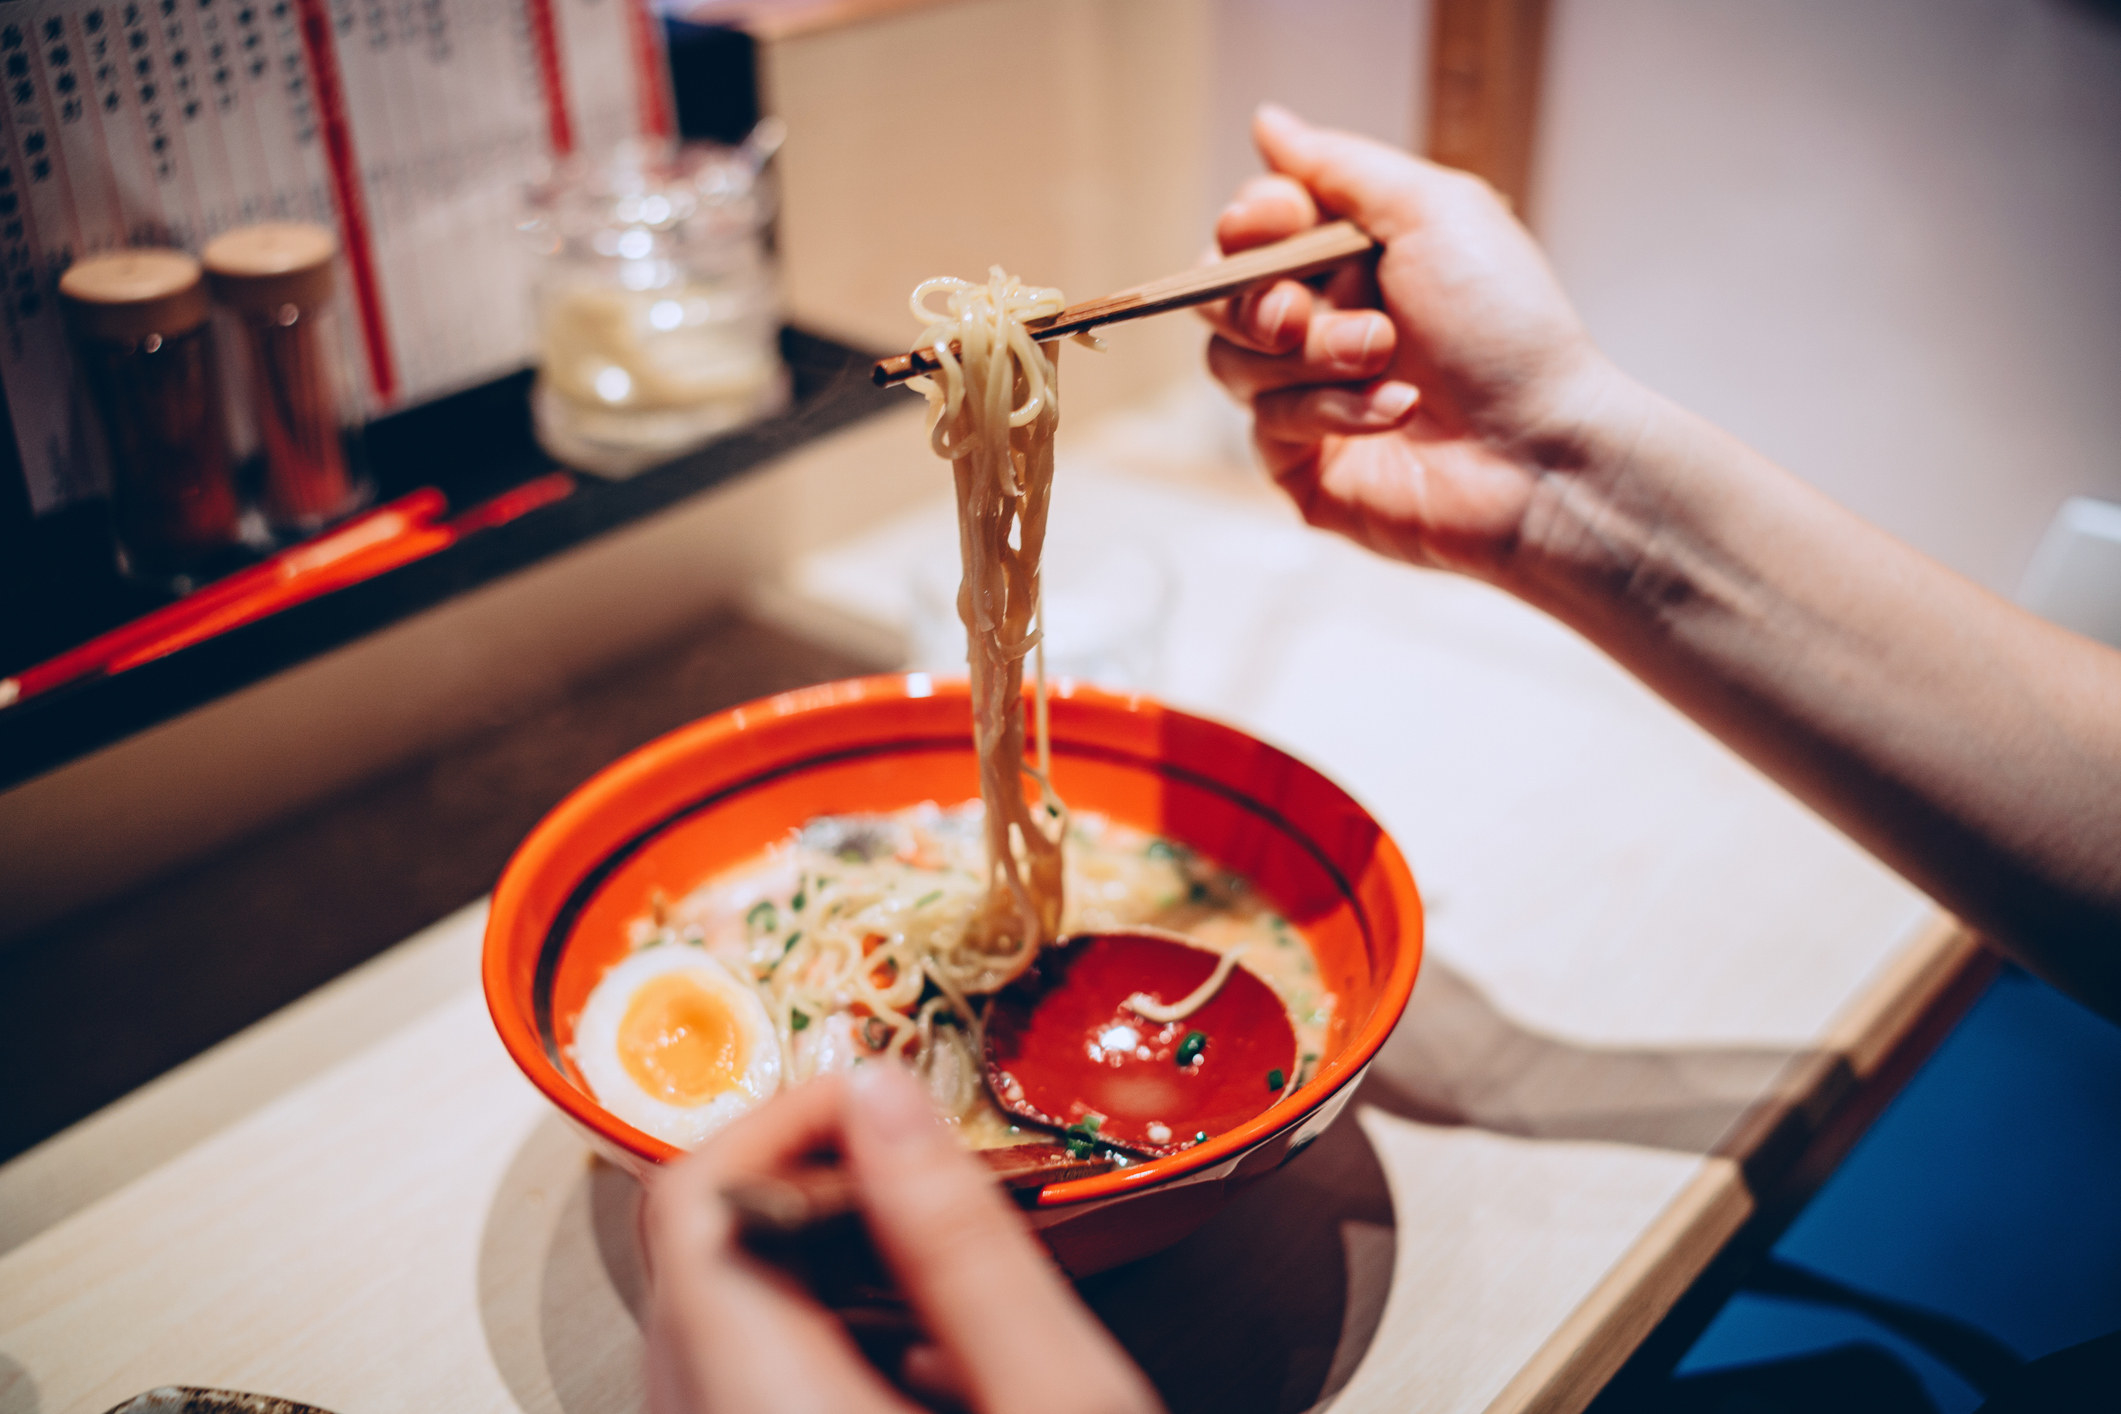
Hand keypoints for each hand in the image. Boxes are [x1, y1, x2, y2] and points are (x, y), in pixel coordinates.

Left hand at [641, 1065, 1163, 1413]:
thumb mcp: (1059, 1399)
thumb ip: (963, 1245)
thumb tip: (884, 1094)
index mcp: (770, 1408)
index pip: (692, 1208)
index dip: (785, 1119)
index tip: (887, 1094)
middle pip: (697, 1260)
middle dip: (808, 1178)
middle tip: (920, 1157)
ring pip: (723, 1325)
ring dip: (822, 1259)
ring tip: (943, 1248)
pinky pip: (756, 1386)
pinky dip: (829, 1337)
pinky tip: (940, 1358)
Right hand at [1204, 105, 1628, 580]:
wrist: (1542, 447)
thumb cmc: (1507, 327)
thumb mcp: (1433, 211)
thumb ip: (1341, 166)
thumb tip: (1268, 123)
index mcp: (1349, 262)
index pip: (1249, 232)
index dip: (1247, 224)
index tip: (1274, 222)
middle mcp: (1322, 327)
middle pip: (1220, 297)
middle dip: (1256, 297)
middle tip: (1298, 312)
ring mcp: (1308, 399)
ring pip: (1232, 362)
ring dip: (1311, 355)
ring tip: (1383, 357)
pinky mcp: (1303, 468)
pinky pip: (1265, 427)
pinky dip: (1332, 411)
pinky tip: (1398, 409)